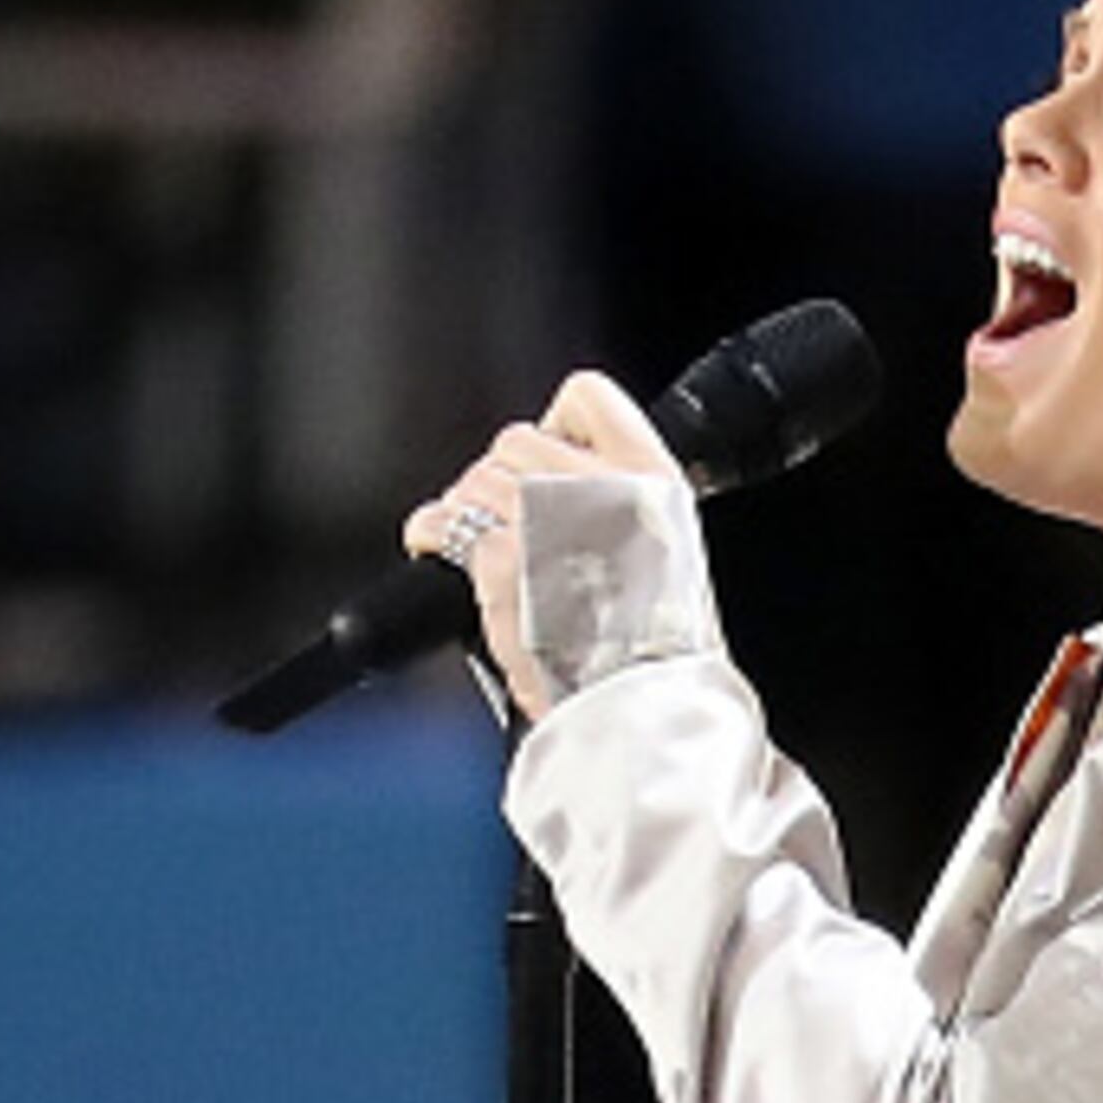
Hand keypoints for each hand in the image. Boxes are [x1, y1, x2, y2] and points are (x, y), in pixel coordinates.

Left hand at [400, 370, 678, 720]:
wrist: (639, 706)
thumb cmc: (656, 650)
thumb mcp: (672, 552)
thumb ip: (625, 505)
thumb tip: (566, 490)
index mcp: (653, 477)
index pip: (587, 395)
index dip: (556, 422)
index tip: (548, 459)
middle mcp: (601, 483)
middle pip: (515, 439)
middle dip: (502, 479)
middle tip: (510, 525)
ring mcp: (547, 516)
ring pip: (474, 481)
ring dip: (465, 513)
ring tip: (477, 550)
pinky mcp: (501, 556)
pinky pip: (441, 524)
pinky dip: (430, 540)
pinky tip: (437, 556)